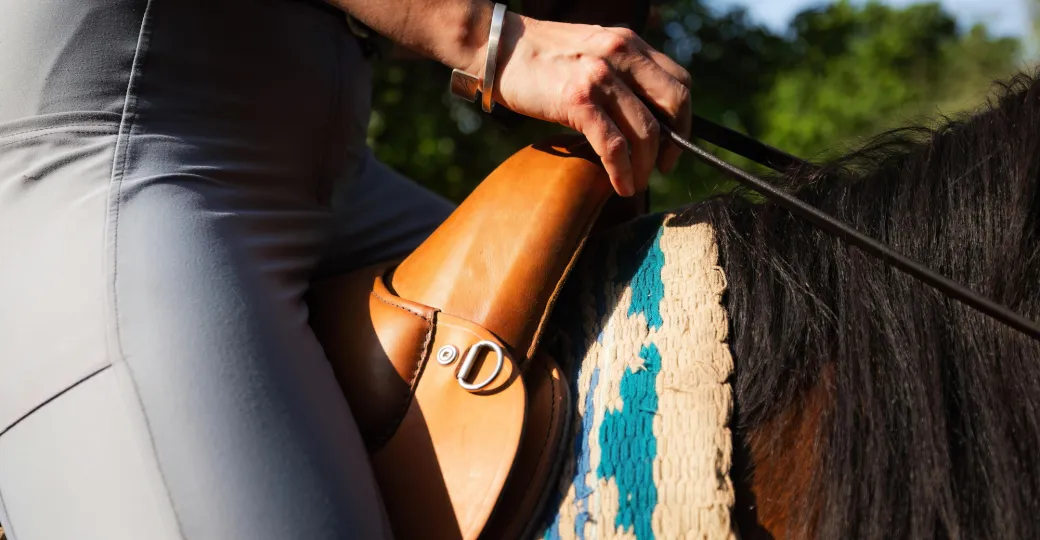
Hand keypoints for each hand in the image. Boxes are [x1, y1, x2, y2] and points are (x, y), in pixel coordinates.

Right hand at [467, 13, 691, 195]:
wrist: (499, 48)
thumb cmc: (541, 58)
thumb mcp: (593, 51)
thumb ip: (620, 73)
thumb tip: (640, 114)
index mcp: (629, 44)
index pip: (679, 81)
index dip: (684, 117)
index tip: (673, 141)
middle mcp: (622, 54)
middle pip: (674, 104)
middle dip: (675, 143)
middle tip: (662, 166)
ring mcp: (600, 76)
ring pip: (646, 131)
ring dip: (647, 165)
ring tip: (637, 182)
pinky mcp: (578, 99)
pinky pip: (614, 145)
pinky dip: (623, 171)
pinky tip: (621, 185)